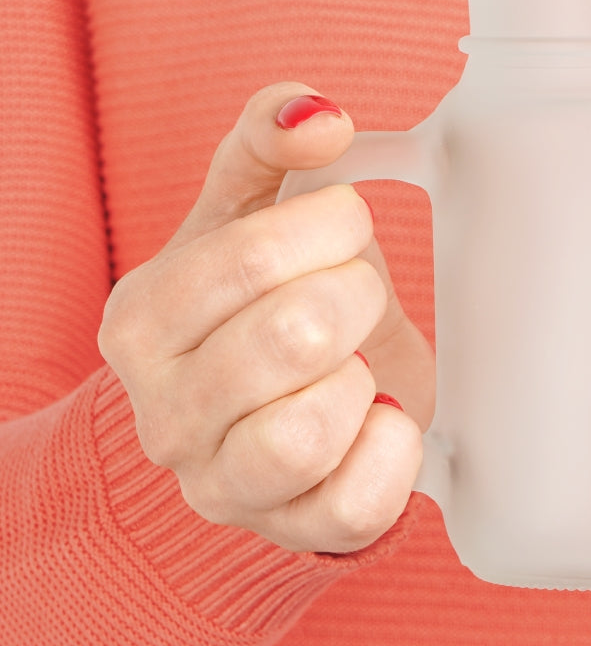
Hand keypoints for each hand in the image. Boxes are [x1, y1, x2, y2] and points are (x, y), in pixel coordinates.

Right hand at [97, 83, 433, 553]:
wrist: (271, 407)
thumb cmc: (261, 299)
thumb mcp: (249, 209)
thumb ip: (268, 140)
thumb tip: (317, 114)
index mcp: (142, 320)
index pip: (252, 256)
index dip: (330, 227)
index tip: (345, 226)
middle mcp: (164, 413)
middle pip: (294, 336)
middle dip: (356, 296)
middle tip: (356, 295)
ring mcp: (222, 484)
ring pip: (309, 431)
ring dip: (362, 378)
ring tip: (356, 362)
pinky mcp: (292, 531)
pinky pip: (356, 504)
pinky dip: (393, 449)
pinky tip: (381, 415)